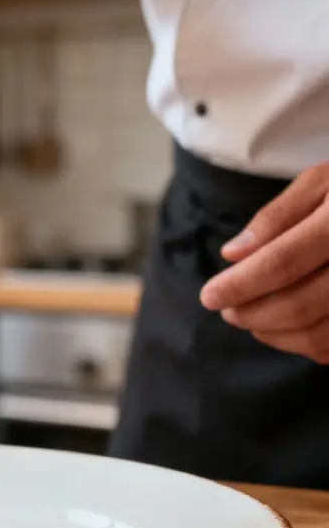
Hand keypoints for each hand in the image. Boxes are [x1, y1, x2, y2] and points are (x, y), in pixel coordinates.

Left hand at [200, 163, 328, 360]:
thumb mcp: (321, 182)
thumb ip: (276, 216)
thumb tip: (233, 254)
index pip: (283, 263)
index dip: (240, 285)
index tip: (209, 297)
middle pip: (300, 306)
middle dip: (252, 314)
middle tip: (227, 311)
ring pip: (319, 335)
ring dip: (274, 334)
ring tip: (252, 319)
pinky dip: (306, 345)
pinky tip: (286, 328)